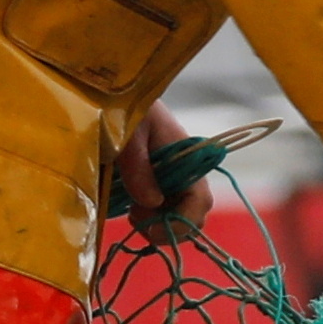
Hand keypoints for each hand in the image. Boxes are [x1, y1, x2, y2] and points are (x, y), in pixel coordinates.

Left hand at [105, 102, 203, 236]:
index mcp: (188, 158)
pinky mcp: (163, 182)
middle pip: (194, 216)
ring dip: (158, 223)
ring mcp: (177, 179)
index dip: (181, 222)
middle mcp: (188, 172)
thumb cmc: (129, 111)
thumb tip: (151, 203)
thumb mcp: (128, 136)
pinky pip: (166, 209)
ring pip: (179, 216)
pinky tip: (133, 207)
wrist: (122, 96)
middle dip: (167, 227)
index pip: (200, 201)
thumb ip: (139, 168)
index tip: (150, 226)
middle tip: (135, 217)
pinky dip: (152, 216)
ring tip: (132, 211)